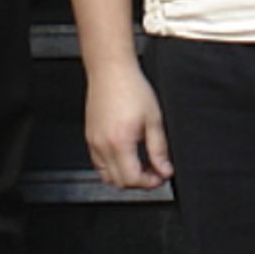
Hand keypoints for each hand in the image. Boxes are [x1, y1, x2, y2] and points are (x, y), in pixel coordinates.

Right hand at [85, 61, 174, 189]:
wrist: (111, 71)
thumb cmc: (131, 88)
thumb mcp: (154, 119)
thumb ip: (159, 149)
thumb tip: (165, 169)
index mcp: (120, 142)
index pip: (132, 178)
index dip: (149, 183)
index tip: (160, 176)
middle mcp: (103, 145)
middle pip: (118, 182)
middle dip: (139, 182)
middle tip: (154, 173)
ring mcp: (93, 142)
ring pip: (106, 176)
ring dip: (124, 176)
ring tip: (140, 165)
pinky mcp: (89, 137)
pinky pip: (98, 163)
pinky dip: (112, 167)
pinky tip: (126, 156)